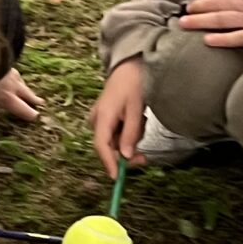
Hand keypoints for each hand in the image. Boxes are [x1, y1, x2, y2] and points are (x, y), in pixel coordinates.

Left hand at [0, 68, 43, 122]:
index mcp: (7, 99)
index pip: (24, 110)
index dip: (30, 114)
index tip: (35, 116)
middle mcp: (13, 86)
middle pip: (28, 95)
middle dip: (34, 99)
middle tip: (41, 102)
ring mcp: (10, 73)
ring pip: (21, 82)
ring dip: (24, 87)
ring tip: (24, 89)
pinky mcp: (6, 63)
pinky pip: (13, 72)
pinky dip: (14, 76)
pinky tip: (10, 75)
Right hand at [90, 59, 147, 176]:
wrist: (129, 65)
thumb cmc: (133, 84)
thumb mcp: (136, 109)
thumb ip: (131, 133)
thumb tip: (126, 157)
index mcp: (103, 116)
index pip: (101, 145)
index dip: (109, 163)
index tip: (117, 177)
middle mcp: (98, 119)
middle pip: (110, 147)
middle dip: (127, 152)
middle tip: (144, 157)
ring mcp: (101, 119)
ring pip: (116, 141)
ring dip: (131, 138)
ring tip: (142, 119)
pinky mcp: (107, 119)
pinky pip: (118, 134)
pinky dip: (130, 132)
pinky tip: (137, 117)